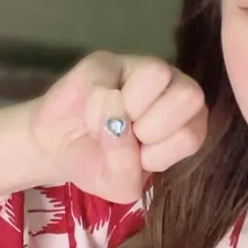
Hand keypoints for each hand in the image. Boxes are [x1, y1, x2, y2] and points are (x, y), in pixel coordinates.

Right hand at [28, 52, 207, 201]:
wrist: (56, 146)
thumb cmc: (98, 163)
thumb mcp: (118, 186)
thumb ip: (126, 169)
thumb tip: (118, 125)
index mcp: (188, 121)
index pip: (191, 136)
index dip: (157, 155)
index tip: (138, 158)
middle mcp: (174, 88)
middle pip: (189, 96)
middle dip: (149, 128)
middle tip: (127, 136)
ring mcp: (142, 68)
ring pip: (156, 75)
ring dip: (123, 112)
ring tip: (110, 123)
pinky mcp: (107, 60)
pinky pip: (106, 84)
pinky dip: (93, 111)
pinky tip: (90, 114)